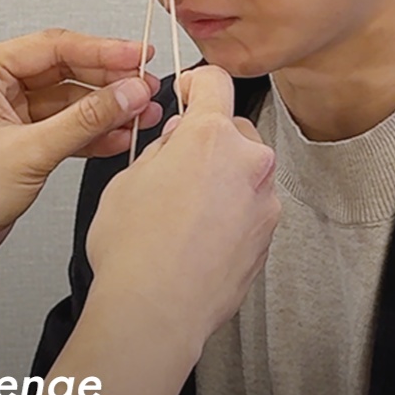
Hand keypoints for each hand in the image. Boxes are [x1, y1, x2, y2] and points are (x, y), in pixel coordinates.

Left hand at [0, 29, 160, 282]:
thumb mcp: (28, 153)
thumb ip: (84, 120)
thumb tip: (127, 93)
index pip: (54, 46)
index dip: (103, 50)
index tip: (139, 55)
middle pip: (67, 69)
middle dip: (110, 81)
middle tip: (147, 88)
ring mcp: (12, 113)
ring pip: (71, 100)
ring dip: (107, 109)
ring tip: (143, 115)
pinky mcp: (24, 140)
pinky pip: (67, 126)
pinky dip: (93, 132)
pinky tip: (119, 137)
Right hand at [85, 65, 279, 359]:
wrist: (156, 312)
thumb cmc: (135, 251)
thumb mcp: (127, 180)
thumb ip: (160, 150)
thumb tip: (173, 143)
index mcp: (210, 138)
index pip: (216, 82)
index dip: (196, 82)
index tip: (189, 91)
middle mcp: (248, 164)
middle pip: (234, 130)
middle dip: (207, 140)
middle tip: (174, 162)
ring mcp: (263, 203)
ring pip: (245, 172)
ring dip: (221, 178)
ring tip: (182, 209)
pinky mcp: (267, 237)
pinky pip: (250, 208)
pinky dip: (230, 212)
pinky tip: (197, 235)